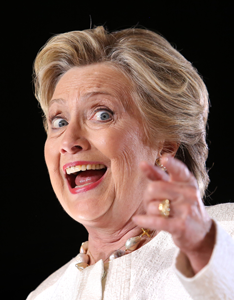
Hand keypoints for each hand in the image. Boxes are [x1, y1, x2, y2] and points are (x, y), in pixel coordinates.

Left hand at [133, 156, 214, 273]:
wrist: (201, 233)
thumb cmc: (183, 206)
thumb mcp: (175, 189)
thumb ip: (158, 176)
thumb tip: (142, 163)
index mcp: (187, 182)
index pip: (179, 170)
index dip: (171, 164)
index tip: (164, 158)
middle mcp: (189, 194)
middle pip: (155, 188)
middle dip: (147, 196)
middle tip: (151, 201)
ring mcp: (186, 210)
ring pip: (153, 205)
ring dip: (149, 210)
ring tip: (156, 214)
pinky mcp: (181, 226)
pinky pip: (156, 221)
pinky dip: (144, 220)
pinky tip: (137, 219)